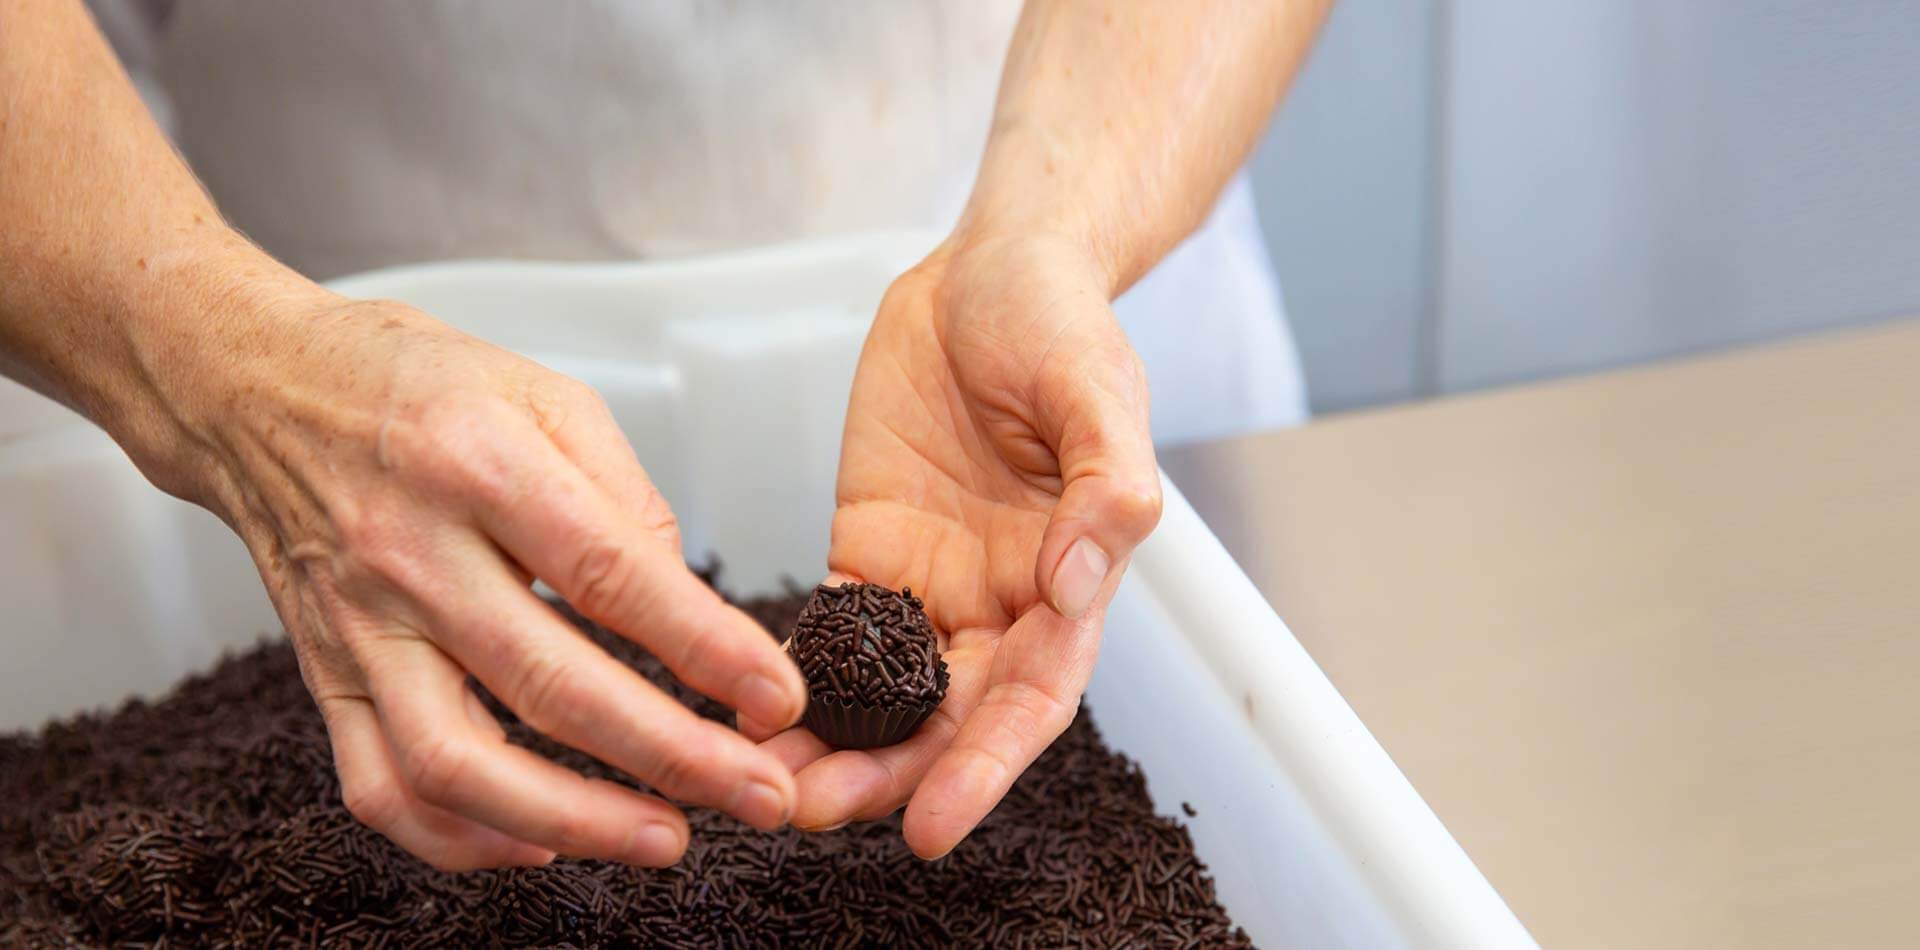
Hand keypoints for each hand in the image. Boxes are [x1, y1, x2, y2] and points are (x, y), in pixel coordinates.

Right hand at [150, 291, 807, 869]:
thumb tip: (685, 604)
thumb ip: (625, 496)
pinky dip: (464, 837)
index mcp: (479, 464)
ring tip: (666, 839)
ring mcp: (359, 629)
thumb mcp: (543, 393)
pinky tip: (542, 843)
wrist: (257, 390)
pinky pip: (383, 788)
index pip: (611, 574)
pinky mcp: (325, 679)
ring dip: (574, 820)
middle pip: (549, 684)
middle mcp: (411, 554)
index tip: (777, 697)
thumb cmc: (411, 385)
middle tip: (759, 793)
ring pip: (458, 763)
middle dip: (672, 755)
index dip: (706, 647)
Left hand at [756, 233, 1162, 856]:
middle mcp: (1000, 600)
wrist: (988, 271)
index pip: (1030, 697)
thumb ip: (1105, 489)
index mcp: (1066, 578)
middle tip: (812, 811)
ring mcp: (930, 582)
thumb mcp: (1099, 389)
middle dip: (887, 775)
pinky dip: (792, 680)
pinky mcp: (868, 551)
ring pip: (882, 695)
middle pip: (946, 718)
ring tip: (762, 785)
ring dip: (830, 745)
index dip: (984, 768)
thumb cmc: (1058, 321)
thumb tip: (1074, 590)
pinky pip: (829, 634)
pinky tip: (744, 710)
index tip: (931, 825)